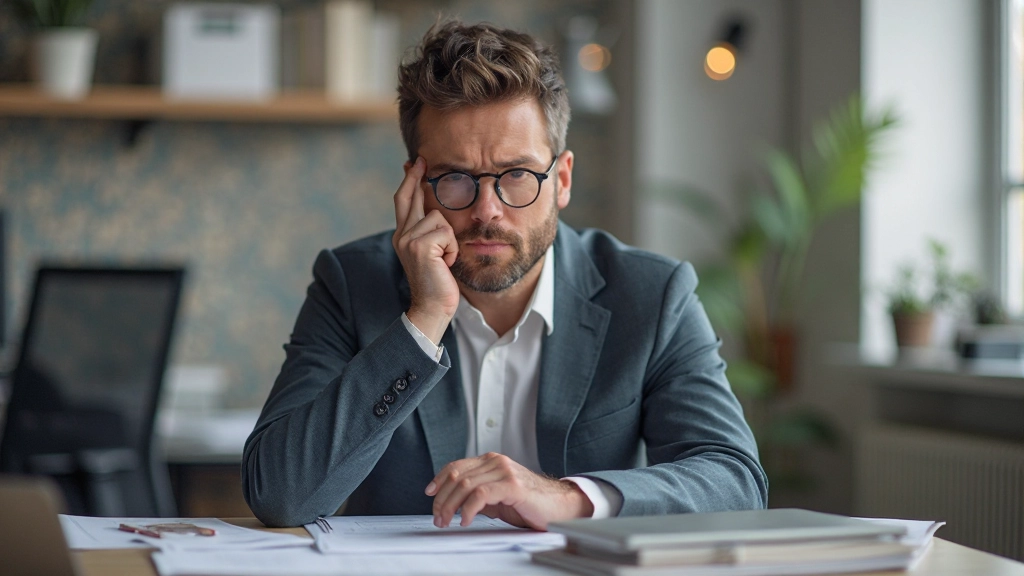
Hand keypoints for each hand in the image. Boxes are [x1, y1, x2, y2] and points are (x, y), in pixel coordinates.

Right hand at [392, 157, 459, 342]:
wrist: (432, 308)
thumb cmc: (438, 283)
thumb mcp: (433, 253)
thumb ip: (429, 233)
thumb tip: (436, 212)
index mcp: (403, 236)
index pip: (404, 201)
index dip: (408, 181)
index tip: (413, 164)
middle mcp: (401, 235)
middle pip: (410, 197)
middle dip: (416, 177)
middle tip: (422, 160)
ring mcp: (408, 240)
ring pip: (439, 217)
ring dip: (449, 238)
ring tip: (445, 258)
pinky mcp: (419, 246)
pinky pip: (446, 232)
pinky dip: (452, 248)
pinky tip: (446, 263)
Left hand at [425, 452, 594, 530]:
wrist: (560, 506)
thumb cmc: (531, 504)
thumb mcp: (498, 497)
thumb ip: (478, 494)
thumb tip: (454, 502)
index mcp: (492, 461)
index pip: (457, 466)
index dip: (439, 479)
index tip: (430, 494)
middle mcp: (496, 462)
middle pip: (457, 476)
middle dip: (442, 499)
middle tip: (438, 518)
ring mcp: (504, 471)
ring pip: (466, 485)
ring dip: (451, 506)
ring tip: (446, 522)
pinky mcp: (512, 485)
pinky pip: (481, 494)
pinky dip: (468, 509)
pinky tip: (465, 520)